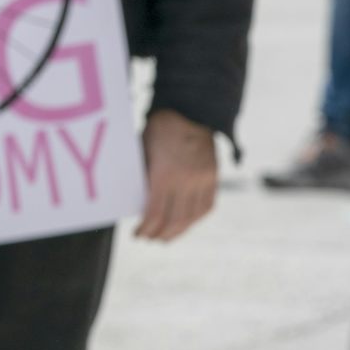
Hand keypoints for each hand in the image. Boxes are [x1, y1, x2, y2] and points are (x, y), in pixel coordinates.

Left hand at [136, 109, 217, 240]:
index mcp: (164, 174)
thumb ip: (144, 177)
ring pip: (192, 217)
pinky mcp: (213, 177)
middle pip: (174, 220)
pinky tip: (185, 223)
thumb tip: (136, 202)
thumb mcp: (143, 152)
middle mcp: (186, 180)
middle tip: (149, 238)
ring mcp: (203, 180)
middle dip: (159, 233)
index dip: (146, 228)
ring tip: (165, 236)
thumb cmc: (158, 130)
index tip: (138, 234)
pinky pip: (207, 206)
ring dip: (178, 231)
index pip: (155, 213)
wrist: (190, 111)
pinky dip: (195, 218)